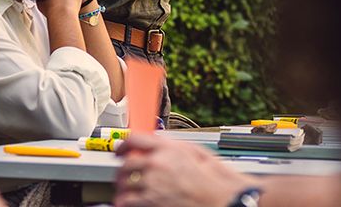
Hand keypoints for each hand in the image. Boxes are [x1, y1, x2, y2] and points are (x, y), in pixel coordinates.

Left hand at [114, 134, 255, 206]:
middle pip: (126, 164)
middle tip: (123, 175)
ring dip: (123, 188)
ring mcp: (153, 185)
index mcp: (167, 149)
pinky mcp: (151, 203)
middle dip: (122, 171)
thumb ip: (172, 147)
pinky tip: (129, 202)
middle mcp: (157, 164)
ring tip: (126, 191)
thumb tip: (156, 144)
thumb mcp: (194, 152)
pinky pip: (127, 202)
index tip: (119, 152)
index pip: (135, 139)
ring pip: (124, 184)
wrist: (221, 198)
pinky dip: (125, 202)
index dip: (123, 145)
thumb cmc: (213, 178)